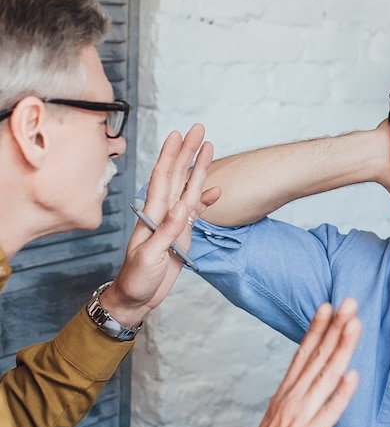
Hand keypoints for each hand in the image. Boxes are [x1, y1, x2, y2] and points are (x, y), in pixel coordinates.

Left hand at [100, 124, 220, 326]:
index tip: (179, 135)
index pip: (163, 178)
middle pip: (177, 176)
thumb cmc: (136, 278)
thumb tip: (182, 207)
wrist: (136, 297)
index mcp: (153, 215)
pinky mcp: (181, 235)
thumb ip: (167, 231)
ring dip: (198, 169)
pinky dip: (206, 199)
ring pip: (188, 189)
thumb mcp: (150, 256)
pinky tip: (216, 189)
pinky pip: (196, 212)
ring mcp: (173, 223)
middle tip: (199, 130)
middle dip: (187, 152)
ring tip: (209, 148)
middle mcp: (163, 213)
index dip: (171, 156)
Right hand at [225, 299, 360, 426]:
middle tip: (349, 302)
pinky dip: (341, 394)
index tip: (329, 305)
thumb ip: (297, 392)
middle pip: (317, 357)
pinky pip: (328, 413)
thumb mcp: (281, 413)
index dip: (317, 328)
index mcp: (287, 392)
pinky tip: (353, 376)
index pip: (304, 353)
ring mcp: (301, 415)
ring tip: (353, 325)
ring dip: (341, 349)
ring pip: (325, 376)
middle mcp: (294, 398)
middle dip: (335, 328)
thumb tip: (314, 374)